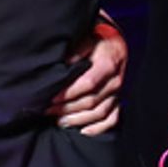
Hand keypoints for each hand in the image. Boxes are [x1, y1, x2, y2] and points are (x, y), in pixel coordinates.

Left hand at [48, 21, 126, 135]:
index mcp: (109, 61)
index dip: (68, 93)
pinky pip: (113, 119)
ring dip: (78, 120)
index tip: (51, 98)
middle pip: (92, 101)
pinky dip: (98, 128)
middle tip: (48, 111)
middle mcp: (117, 79)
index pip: (88, 84)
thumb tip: (64, 65)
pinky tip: (83, 131)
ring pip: (100, 113)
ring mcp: (119, 91)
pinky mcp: (119, 99)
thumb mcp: (84, 36)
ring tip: (59, 121)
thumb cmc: (94, 36)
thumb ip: (75, 49)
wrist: (112, 38)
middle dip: (67, 108)